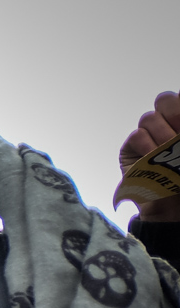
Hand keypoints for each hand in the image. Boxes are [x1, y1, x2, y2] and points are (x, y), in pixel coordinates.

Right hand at [119, 91, 179, 222]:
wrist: (173, 207)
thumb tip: (177, 136)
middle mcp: (167, 124)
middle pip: (165, 100)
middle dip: (175, 112)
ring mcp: (148, 135)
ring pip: (150, 117)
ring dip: (162, 133)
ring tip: (170, 151)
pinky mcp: (131, 148)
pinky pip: (137, 136)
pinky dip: (147, 145)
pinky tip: (154, 157)